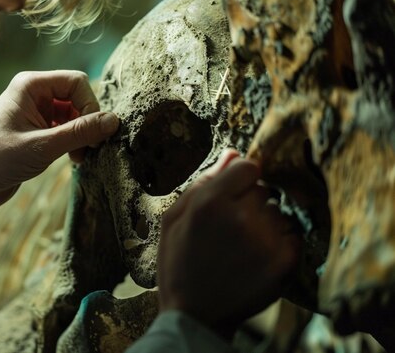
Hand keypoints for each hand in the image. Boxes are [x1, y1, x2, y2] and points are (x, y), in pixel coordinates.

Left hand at [0, 70, 119, 209]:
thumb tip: (114, 121)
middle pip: (77, 98)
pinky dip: (73, 142)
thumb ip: (80, 132)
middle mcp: (34, 94)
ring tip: (80, 157)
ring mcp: (35, 112)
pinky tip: (73, 159)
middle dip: (87, 122)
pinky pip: (64, 129)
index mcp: (31, 85)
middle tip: (90, 148)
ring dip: (81, 135)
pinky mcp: (36, 130)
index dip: (91, 106)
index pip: (77, 82)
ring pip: (73, 115)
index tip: (94, 133)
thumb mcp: (42, 146)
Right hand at [157, 149, 300, 338]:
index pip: (249, 167)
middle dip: (250, 202)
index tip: (233, 194)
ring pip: (278, 213)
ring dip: (265, 224)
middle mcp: (241, 217)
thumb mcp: (174, 218)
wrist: (195, 313)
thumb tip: (233, 153)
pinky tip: (257, 258)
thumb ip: (203, 182)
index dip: (241, 179)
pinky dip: (278, 244)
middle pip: (263, 190)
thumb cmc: (179, 262)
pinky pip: (292, 235)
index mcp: (210, 203)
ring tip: (243, 246)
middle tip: (232, 228)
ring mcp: (265, 240)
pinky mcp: (283, 262)